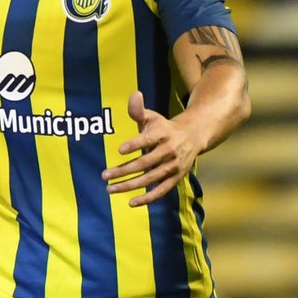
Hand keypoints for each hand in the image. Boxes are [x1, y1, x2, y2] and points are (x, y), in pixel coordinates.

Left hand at [103, 90, 200, 205]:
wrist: (193, 137)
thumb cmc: (164, 127)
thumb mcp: (152, 117)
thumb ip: (139, 110)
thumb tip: (134, 95)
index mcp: (163, 133)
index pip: (148, 140)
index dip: (135, 144)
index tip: (120, 149)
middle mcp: (169, 150)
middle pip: (145, 163)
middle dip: (123, 170)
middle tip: (104, 176)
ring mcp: (173, 166)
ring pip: (150, 178)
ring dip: (129, 186)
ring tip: (109, 189)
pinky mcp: (176, 178)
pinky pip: (161, 191)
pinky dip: (148, 198)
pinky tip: (131, 203)